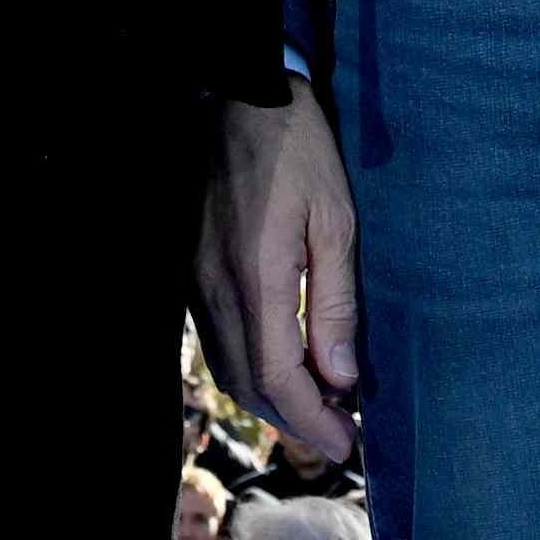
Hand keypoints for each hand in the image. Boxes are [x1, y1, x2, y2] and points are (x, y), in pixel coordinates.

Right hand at [192, 84, 363, 463]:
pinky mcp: (192, 268)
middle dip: (295, 419)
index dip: (312, 419)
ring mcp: (197, 278)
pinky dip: (251, 366)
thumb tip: (342, 376)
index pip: (276, 375)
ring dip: (271, 397)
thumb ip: (336, 303)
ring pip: (227, 366)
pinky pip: (217, 339)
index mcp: (255, 275)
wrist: (241, 97)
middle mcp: (216, 285)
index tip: (347, 442)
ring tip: (320, 403)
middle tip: (340, 432)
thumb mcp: (336, 220)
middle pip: (247, 382)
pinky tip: (285, 361)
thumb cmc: (299, 151)